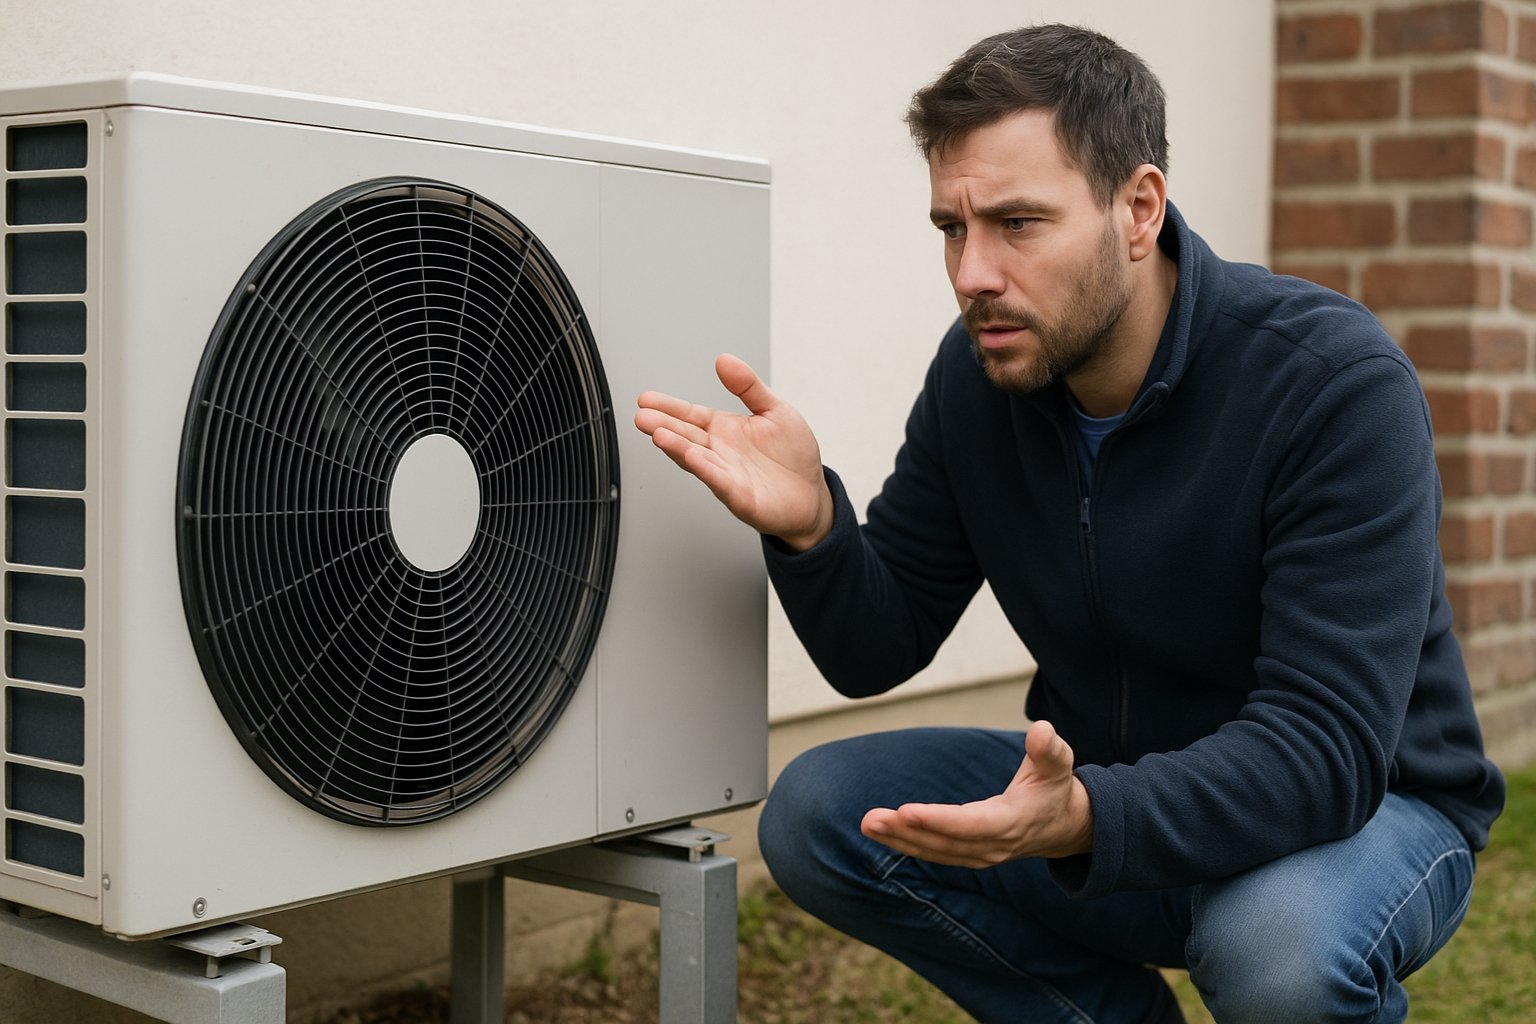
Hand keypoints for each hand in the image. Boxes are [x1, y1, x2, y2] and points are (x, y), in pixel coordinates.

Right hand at [635, 354, 834, 550]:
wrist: (812, 495)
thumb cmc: (792, 456)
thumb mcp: (775, 409)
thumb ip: (748, 386)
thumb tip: (724, 360)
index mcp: (725, 430)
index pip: (691, 415)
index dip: (669, 407)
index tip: (646, 399)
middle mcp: (720, 452)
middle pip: (686, 436)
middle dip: (663, 425)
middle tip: (642, 416)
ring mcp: (727, 475)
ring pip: (697, 459)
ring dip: (677, 448)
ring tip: (658, 434)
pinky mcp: (740, 497)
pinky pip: (720, 481)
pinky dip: (706, 470)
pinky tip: (693, 458)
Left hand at [860, 721, 1093, 866]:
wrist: (1063, 826)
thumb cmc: (1055, 787)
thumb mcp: (1058, 764)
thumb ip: (1049, 749)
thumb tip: (1041, 730)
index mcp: (1013, 822)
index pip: (971, 824)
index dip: (938, 819)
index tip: (905, 810)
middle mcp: (994, 845)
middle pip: (944, 842)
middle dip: (906, 831)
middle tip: (870, 819)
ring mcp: (981, 855)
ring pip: (935, 851)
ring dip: (899, 839)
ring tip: (867, 824)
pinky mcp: (970, 855)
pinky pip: (935, 852)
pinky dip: (908, 844)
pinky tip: (883, 833)